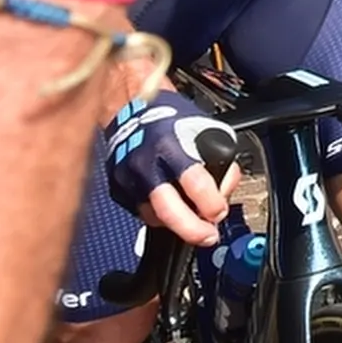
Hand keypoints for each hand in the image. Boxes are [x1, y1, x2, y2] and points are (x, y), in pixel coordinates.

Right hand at [106, 90, 236, 247]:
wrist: (130, 106)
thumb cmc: (171, 118)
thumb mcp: (206, 130)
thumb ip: (219, 162)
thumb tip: (224, 192)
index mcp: (171, 146)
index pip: (195, 182)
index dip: (211, 203)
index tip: (219, 211)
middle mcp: (147, 165)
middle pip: (168, 210)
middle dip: (192, 230)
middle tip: (208, 236)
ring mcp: (129, 179)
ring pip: (154, 217)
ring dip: (176, 224)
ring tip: (193, 223)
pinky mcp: (118, 189)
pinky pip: (142, 211)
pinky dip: (159, 214)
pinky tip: (172, 208)